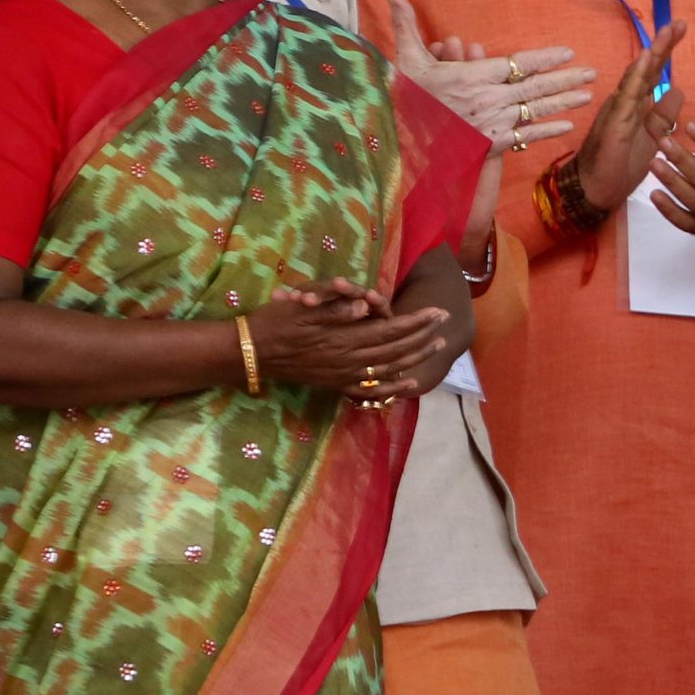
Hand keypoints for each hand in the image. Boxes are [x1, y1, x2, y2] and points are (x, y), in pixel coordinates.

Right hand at [249, 278, 449, 399]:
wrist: (250, 354)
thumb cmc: (276, 323)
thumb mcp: (303, 309)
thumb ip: (337, 310)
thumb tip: (366, 306)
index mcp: (344, 338)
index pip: (390, 330)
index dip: (416, 322)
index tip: (437, 312)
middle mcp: (349, 359)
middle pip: (395, 350)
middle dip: (423, 336)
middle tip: (444, 324)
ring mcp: (343, 374)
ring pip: (389, 368)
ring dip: (415, 356)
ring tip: (435, 346)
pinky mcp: (336, 383)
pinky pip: (371, 388)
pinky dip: (393, 386)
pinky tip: (408, 383)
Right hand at [388, 0, 593, 151]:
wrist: (402, 145)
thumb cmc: (407, 101)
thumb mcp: (405, 62)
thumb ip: (406, 28)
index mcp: (473, 77)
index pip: (518, 64)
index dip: (545, 58)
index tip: (567, 52)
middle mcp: (489, 100)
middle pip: (535, 87)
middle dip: (566, 79)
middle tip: (592, 72)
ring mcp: (493, 124)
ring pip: (535, 110)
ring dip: (564, 102)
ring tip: (588, 95)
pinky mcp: (492, 145)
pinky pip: (526, 137)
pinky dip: (547, 131)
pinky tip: (567, 126)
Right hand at [575, 21, 689, 210]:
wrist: (597, 190)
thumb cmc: (621, 164)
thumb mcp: (652, 138)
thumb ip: (664, 115)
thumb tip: (678, 89)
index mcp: (635, 104)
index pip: (653, 72)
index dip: (666, 51)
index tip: (681, 28)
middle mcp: (625, 101)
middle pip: (646, 68)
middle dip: (663, 45)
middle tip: (679, 23)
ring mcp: (618, 110)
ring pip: (636, 76)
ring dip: (652, 53)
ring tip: (667, 32)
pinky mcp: (614, 122)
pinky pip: (626, 96)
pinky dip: (636, 76)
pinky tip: (645, 58)